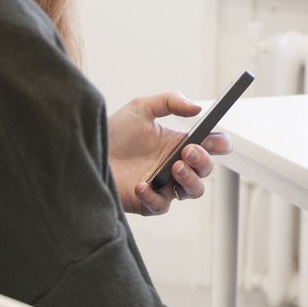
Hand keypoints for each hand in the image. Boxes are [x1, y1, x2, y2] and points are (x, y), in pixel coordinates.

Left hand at [107, 91, 232, 216]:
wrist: (86, 152)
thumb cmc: (114, 133)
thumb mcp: (141, 108)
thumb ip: (170, 101)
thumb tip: (197, 108)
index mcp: (180, 143)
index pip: (213, 145)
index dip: (220, 143)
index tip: (215, 139)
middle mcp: (177, 165)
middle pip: (207, 169)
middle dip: (203, 160)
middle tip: (188, 150)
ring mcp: (165, 185)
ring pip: (194, 191)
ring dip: (190, 179)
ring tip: (174, 167)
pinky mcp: (148, 202)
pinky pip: (161, 205)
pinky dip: (154, 196)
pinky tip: (141, 184)